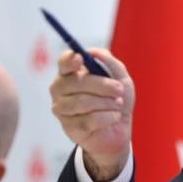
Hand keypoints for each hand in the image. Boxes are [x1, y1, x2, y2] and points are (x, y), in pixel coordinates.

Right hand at [49, 47, 134, 180]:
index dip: (70, 60)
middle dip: (102, 85)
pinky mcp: (69, 127)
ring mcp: (62, 109)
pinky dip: (107, 117)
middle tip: (119, 90)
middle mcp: (60, 89)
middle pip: (76, 82)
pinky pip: (88, 120)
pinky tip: (113, 117)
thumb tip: (93, 52)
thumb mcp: (121, 79)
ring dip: (106, 103)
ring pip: (81, 102)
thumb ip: (110, 62)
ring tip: (117, 105)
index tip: (81, 59)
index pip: (64, 63)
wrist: (119, 129)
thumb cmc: (116, 100)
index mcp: (70, 73)